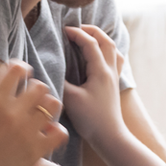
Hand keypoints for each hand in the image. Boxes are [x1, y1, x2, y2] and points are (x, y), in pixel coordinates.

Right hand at [0, 60, 66, 165]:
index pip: (16, 70)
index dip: (19, 68)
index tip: (19, 74)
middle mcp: (13, 113)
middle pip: (39, 86)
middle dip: (34, 87)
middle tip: (29, 95)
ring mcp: (27, 133)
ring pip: (52, 106)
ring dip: (47, 106)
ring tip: (39, 112)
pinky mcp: (36, 152)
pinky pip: (59, 133)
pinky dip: (56, 129)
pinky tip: (46, 132)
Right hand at [61, 25, 125, 146]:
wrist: (110, 136)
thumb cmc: (91, 119)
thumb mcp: (70, 99)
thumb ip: (60, 81)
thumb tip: (50, 68)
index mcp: (100, 71)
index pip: (90, 43)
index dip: (77, 33)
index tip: (64, 30)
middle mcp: (110, 71)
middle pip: (106, 41)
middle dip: (92, 31)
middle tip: (77, 29)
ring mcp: (114, 78)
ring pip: (113, 49)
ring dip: (101, 39)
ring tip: (88, 37)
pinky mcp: (114, 85)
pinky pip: (115, 60)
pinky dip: (107, 52)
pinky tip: (99, 56)